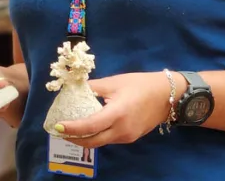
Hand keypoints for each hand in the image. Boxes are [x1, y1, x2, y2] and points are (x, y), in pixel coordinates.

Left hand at [56, 72, 183, 147]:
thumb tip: (72, 88)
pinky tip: (89, 128)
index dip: (72, 128)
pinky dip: (96, 135)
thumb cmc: (140, 85)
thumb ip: (92, 87)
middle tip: (58, 131)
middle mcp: (122, 130)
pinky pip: (109, 139)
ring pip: (101, 142)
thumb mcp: (114, 82)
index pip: (90, 126)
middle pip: (93, 141)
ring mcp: (127, 137)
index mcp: (117, 114)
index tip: (57, 126)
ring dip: (84, 138)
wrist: (167, 95)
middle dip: (73, 138)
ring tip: (70, 129)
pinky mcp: (130, 138)